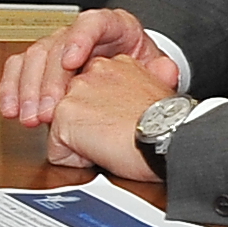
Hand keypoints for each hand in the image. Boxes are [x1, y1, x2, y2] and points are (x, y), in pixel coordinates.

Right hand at [0, 8, 170, 126]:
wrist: (130, 73)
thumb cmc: (140, 71)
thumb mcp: (154, 68)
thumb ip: (159, 71)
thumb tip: (165, 71)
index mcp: (110, 26)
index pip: (92, 23)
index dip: (80, 39)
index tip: (73, 61)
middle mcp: (79, 34)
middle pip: (56, 45)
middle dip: (49, 80)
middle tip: (49, 110)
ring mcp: (57, 47)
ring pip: (33, 58)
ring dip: (27, 89)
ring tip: (29, 117)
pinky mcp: (41, 64)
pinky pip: (18, 69)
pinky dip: (12, 89)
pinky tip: (11, 109)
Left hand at [44, 59, 171, 179]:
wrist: (170, 136)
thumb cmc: (170, 124)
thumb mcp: (155, 94)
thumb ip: (133, 89)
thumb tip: (141, 88)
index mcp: (115, 65)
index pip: (90, 92)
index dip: (100, 116)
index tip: (119, 125)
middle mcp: (92, 72)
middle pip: (72, 109)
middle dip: (85, 128)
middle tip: (115, 136)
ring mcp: (75, 92)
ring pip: (62, 129)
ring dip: (81, 144)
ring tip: (110, 143)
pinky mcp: (64, 115)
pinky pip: (57, 151)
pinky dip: (76, 161)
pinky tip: (102, 153)